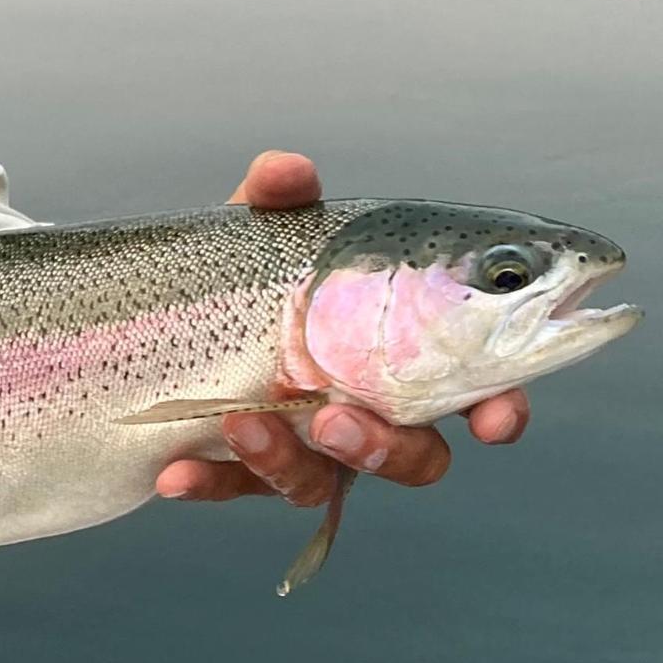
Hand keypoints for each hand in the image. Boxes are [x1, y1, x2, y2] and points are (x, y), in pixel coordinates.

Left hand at [153, 151, 531, 505]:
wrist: (161, 315)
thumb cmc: (250, 270)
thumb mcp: (261, 230)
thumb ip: (280, 200)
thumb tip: (286, 172)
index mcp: (401, 351)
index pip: (476, 389)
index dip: (501, 408)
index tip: (495, 421)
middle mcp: (368, 410)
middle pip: (413, 457)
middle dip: (386, 450)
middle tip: (334, 421)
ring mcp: (307, 448)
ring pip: (322, 481)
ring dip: (286, 462)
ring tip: (243, 425)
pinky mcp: (245, 470)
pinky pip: (232, 489)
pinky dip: (206, 482)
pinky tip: (173, 475)